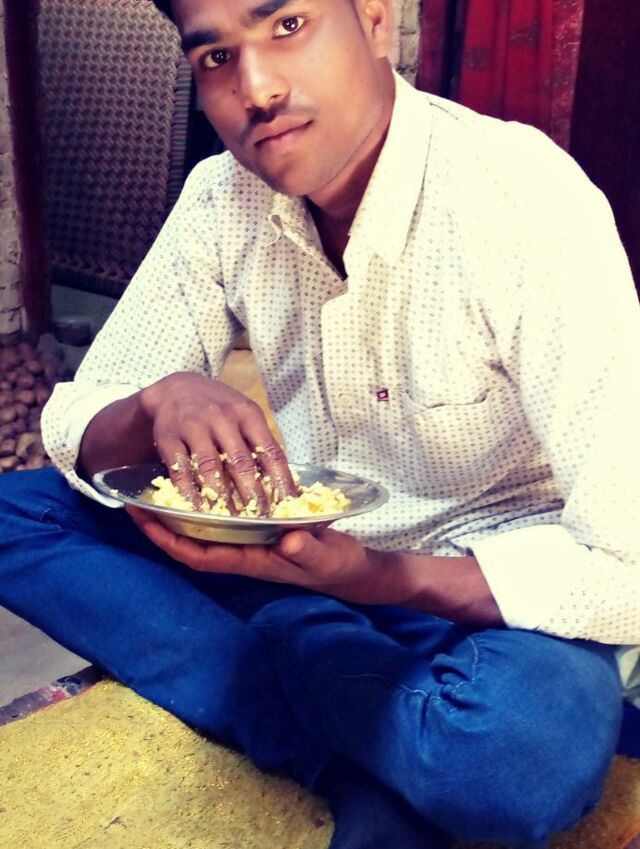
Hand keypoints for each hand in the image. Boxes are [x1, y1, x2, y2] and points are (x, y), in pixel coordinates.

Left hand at [127, 506, 393, 603]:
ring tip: (159, 487)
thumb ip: (307, 550)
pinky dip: (207, 504)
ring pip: (205, 529)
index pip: (198, 554)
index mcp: (250, 560)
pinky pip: (225, 518)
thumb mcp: (324, 557)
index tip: (143, 519)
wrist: (351, 569)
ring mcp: (250, 541)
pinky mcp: (261, 529)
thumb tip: (287, 539)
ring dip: (180, 512)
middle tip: (135, 498)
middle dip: (162, 524)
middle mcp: (243, 550)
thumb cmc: (335, 566)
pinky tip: (203, 482)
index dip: (168, 540)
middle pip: (192, 541)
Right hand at [139, 372, 296, 512]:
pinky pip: (180, 471)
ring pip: (210, 468)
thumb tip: (284, 484)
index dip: (281, 480)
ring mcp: (194, 426)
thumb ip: (261, 444)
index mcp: (248, 414)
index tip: (288, 505)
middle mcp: (222, 418)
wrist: (175, 389)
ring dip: (222, 499)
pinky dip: (190, 495)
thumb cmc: (219, 409)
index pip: (270, 451)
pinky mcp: (169, 437)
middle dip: (253, 495)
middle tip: (261, 521)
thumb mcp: (244, 416)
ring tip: (232, 522)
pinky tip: (198, 512)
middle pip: (241, 462)